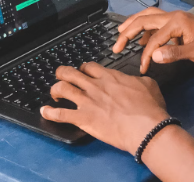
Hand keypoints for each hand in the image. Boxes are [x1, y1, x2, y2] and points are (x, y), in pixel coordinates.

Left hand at [40, 63, 169, 153]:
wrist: (145, 126)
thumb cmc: (149, 108)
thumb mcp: (148, 84)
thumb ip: (138, 79)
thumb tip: (136, 80)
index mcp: (110, 77)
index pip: (89, 66)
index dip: (83, 68)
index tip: (83, 72)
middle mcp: (96, 86)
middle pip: (71, 72)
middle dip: (63, 73)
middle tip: (62, 77)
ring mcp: (87, 101)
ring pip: (62, 88)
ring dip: (55, 89)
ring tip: (54, 94)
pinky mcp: (83, 118)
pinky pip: (60, 114)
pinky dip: (49, 113)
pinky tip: (45, 112)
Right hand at [113, 8, 193, 73]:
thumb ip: (175, 54)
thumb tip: (154, 56)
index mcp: (176, 21)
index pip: (153, 39)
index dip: (145, 54)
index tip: (143, 68)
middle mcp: (173, 16)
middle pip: (144, 19)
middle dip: (127, 32)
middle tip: (116, 46)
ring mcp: (174, 18)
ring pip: (148, 17)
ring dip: (133, 25)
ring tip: (121, 34)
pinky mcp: (176, 23)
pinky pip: (155, 22)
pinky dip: (144, 28)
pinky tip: (141, 39)